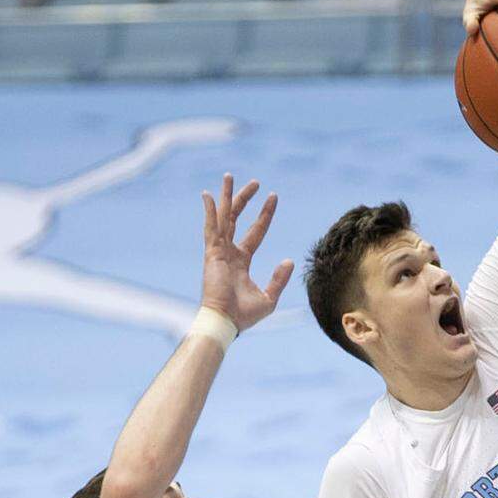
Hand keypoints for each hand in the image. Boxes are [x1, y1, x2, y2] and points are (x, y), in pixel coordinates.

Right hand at [200, 173, 293, 334]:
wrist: (227, 322)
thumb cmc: (245, 316)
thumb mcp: (269, 297)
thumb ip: (279, 278)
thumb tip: (289, 260)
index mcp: (241, 261)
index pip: (255, 232)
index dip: (264, 215)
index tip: (273, 197)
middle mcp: (229, 253)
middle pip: (237, 219)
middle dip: (245, 199)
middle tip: (254, 182)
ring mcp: (219, 251)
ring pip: (224, 217)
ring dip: (227, 196)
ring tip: (229, 175)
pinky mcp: (212, 253)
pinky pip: (211, 228)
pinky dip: (210, 211)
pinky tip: (208, 195)